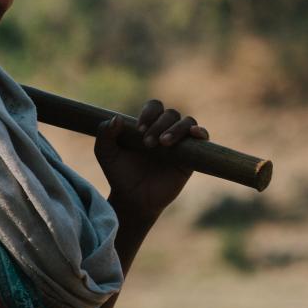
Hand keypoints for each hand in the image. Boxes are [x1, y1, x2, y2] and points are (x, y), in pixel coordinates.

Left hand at [94, 99, 208, 219]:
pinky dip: (201, 132)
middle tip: (147, 143)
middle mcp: (165, 131)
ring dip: (176, 129)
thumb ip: (104, 134)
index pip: (155, 107)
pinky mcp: (191, 157)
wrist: (133, 199)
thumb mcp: (105, 154)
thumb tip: (117, 118)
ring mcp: (180, 143)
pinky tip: (194, 134)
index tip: (138, 129)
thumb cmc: (120, 175)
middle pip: (171, 114)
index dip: (149, 113)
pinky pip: (203, 138)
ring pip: (187, 122)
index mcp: (148, 125)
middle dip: (159, 125)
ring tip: (163, 143)